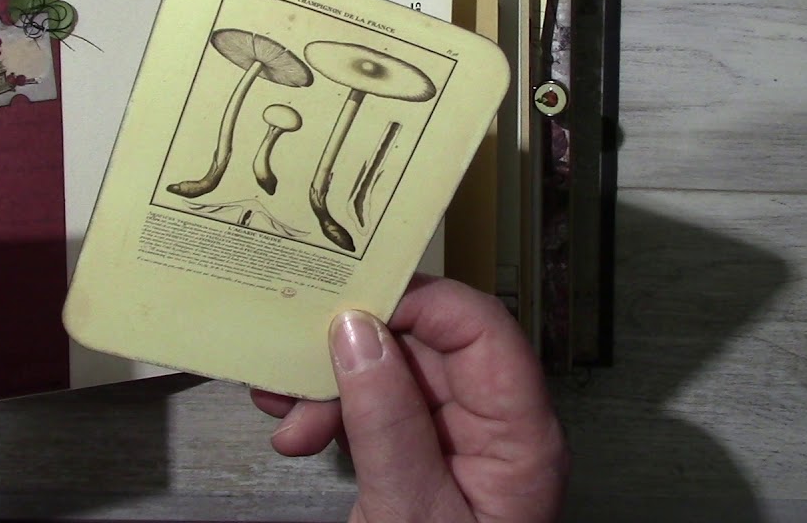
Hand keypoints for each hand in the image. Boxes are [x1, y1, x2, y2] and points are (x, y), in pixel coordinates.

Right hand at [252, 274, 567, 521]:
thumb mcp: (410, 515)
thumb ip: (387, 422)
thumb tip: (360, 337)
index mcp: (520, 437)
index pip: (482, 329)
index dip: (419, 305)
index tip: (352, 304)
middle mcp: (493, 429)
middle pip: (430, 347)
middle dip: (357, 348)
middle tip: (299, 356)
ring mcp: (455, 444)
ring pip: (394, 374)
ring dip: (333, 382)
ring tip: (287, 407)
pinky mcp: (420, 461)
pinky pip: (377, 410)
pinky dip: (332, 412)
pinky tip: (299, 429)